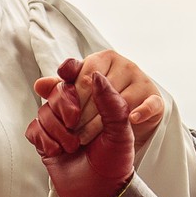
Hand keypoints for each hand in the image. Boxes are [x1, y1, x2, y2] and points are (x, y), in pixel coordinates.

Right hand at [26, 59, 136, 196]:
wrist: (100, 195)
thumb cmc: (115, 164)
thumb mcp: (120, 132)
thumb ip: (111, 102)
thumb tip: (95, 74)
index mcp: (96, 105)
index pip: (78, 77)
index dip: (71, 72)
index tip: (68, 72)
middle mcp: (76, 113)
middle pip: (57, 91)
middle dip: (64, 105)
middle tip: (74, 123)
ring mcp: (59, 127)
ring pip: (44, 111)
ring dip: (57, 129)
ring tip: (72, 147)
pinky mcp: (44, 142)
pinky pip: (33, 129)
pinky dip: (44, 139)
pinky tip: (56, 151)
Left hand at [31, 49, 164, 150]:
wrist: (126, 130)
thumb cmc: (98, 108)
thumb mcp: (77, 97)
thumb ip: (60, 89)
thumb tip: (39, 85)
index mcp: (103, 58)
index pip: (83, 75)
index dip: (71, 98)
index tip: (62, 117)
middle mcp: (124, 65)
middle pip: (98, 88)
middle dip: (80, 112)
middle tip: (68, 132)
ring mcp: (142, 81)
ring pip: (119, 100)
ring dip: (99, 122)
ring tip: (84, 138)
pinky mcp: (156, 99)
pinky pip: (151, 104)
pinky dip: (141, 112)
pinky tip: (130, 120)